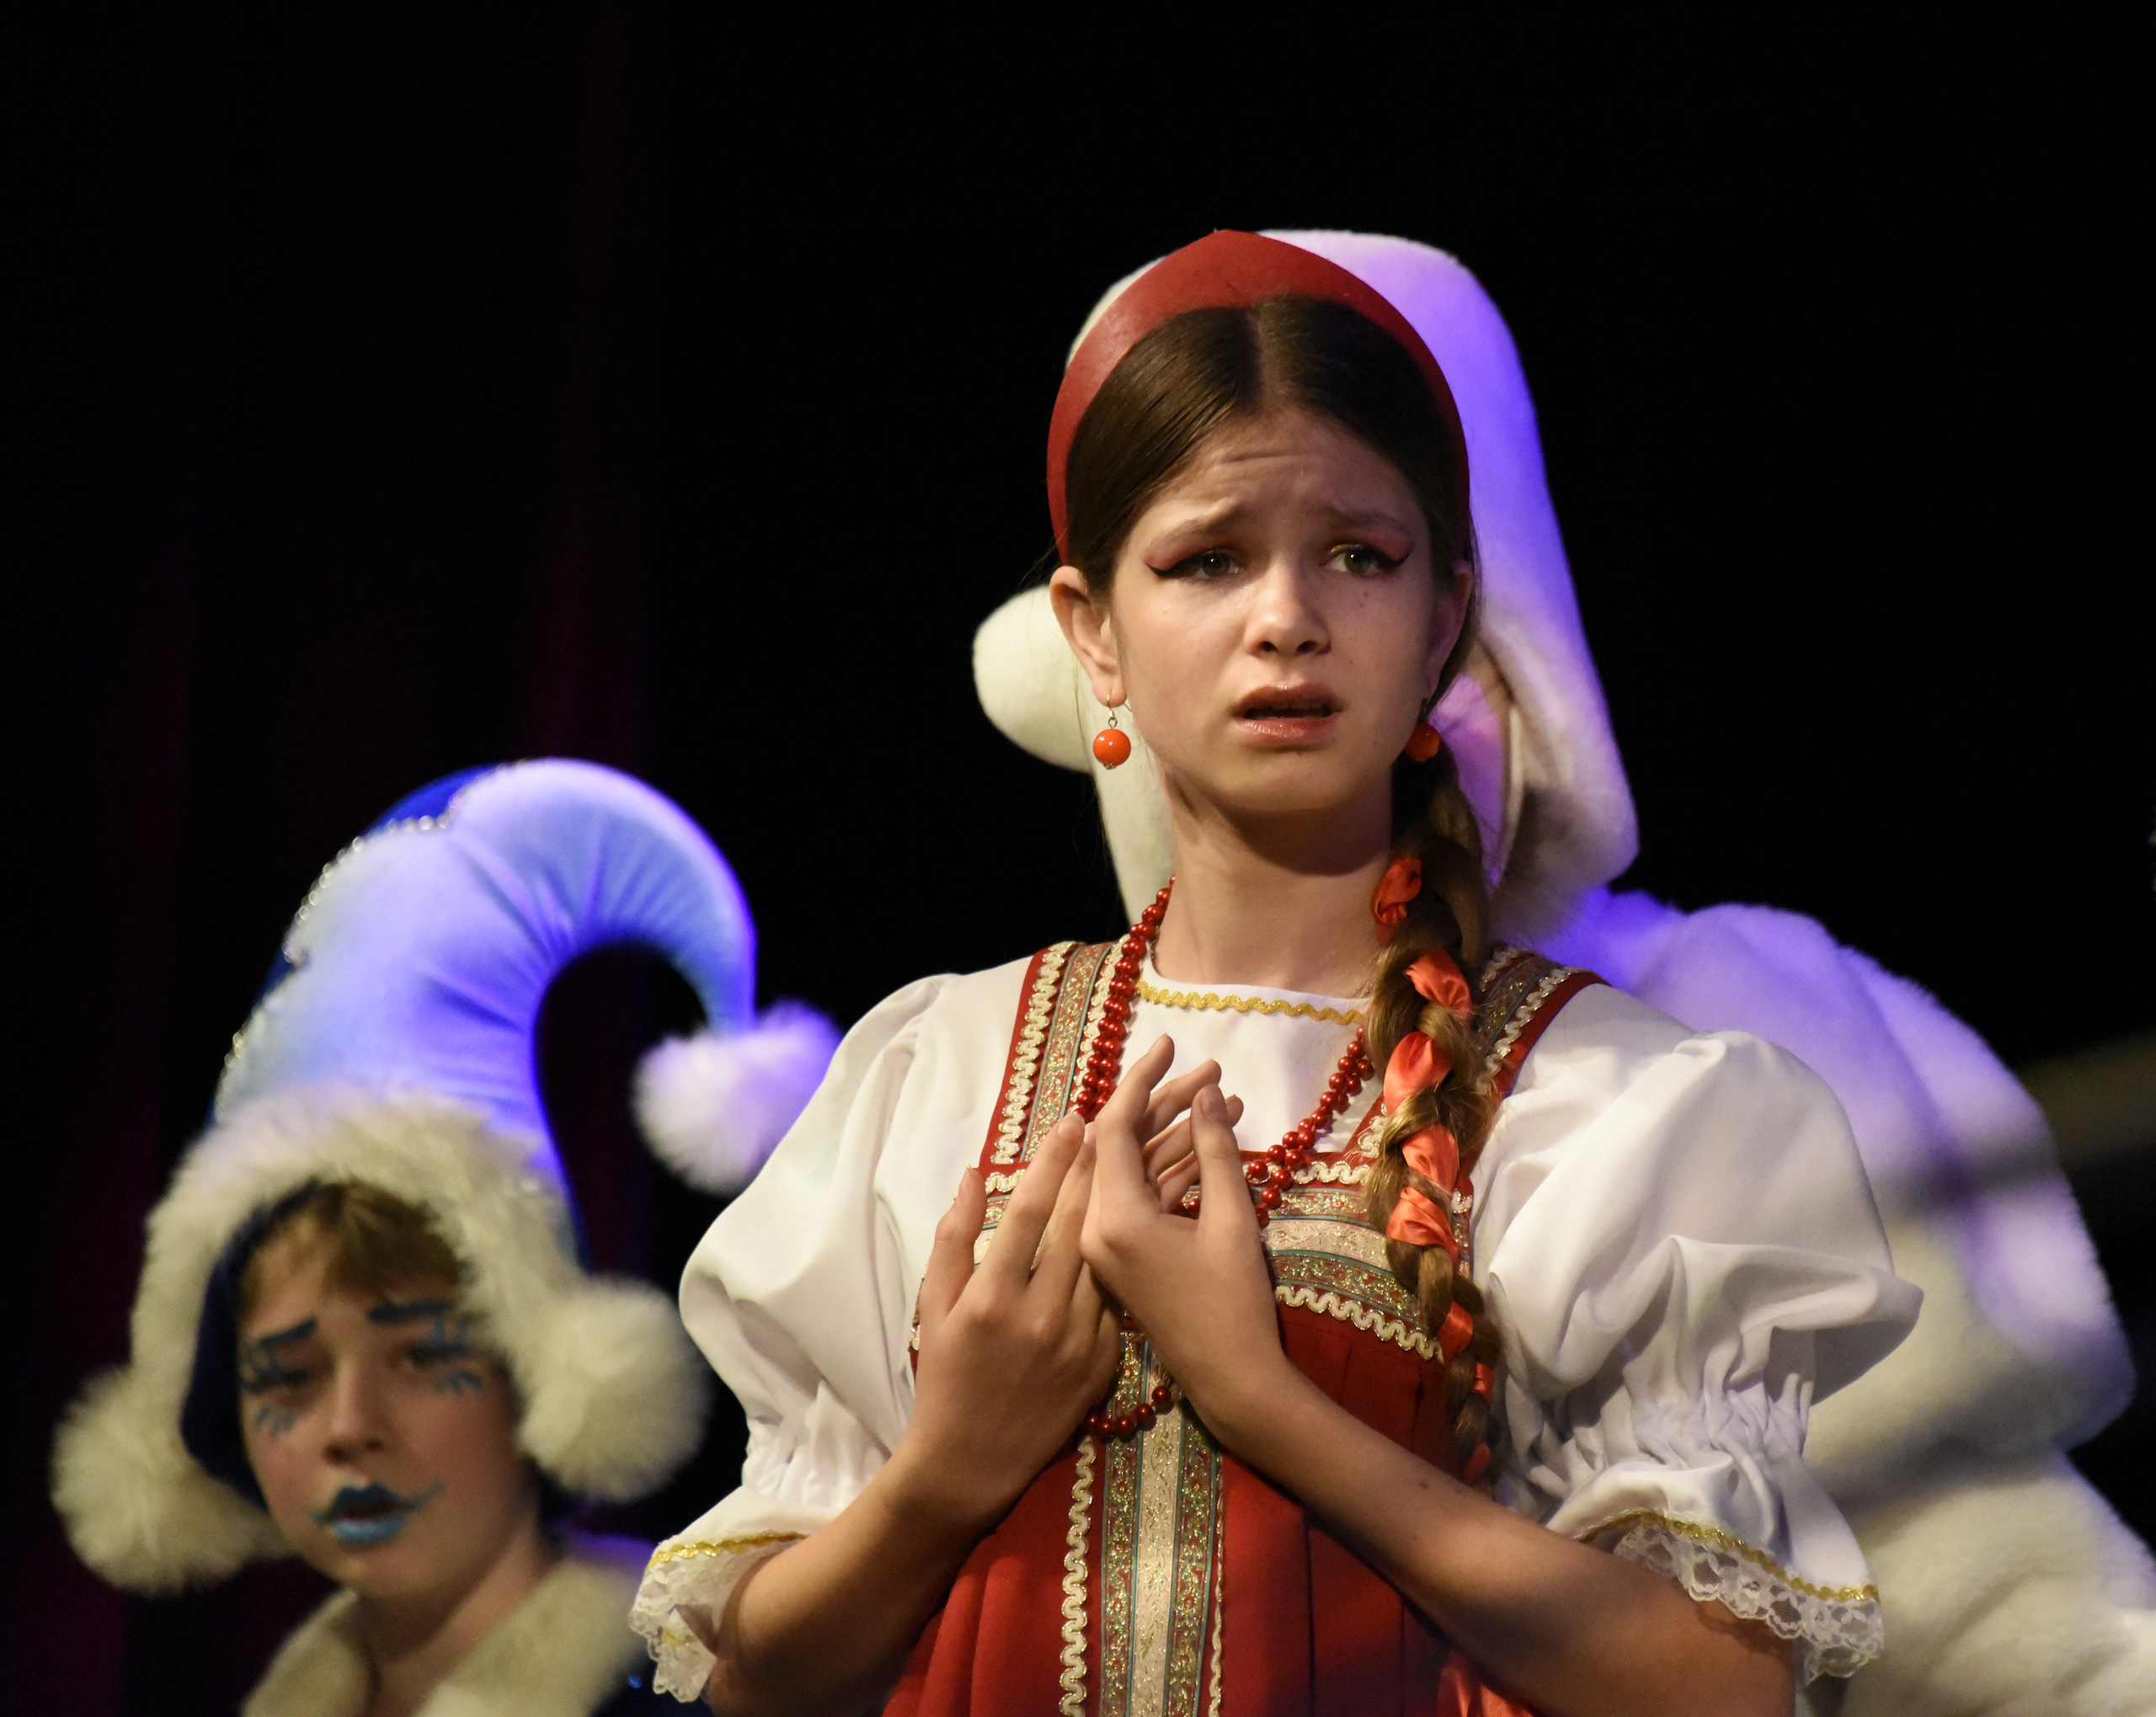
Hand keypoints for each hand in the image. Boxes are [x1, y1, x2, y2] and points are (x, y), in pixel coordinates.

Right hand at [894, 1119, 1121, 1530]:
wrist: (974, 1462)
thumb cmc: (946, 1377)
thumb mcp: (934, 1306)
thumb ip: (952, 1238)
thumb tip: (971, 1175)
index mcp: (994, 1298)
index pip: (1029, 1213)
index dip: (1053, 1163)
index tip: (1073, 1121)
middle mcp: (1042, 1317)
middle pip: (1079, 1226)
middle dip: (1100, 1169)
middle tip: (1124, 1122)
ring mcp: (1080, 1343)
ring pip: (1110, 1258)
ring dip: (1130, 1206)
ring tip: (1151, 1158)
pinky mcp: (1107, 1364)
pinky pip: (1120, 1300)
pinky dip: (1133, 1260)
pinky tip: (1152, 1225)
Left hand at [1080, 1037, 1289, 1433]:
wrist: (1232, 1384)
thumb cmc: (1235, 1306)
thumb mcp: (1232, 1222)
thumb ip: (1217, 1152)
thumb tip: (1206, 1093)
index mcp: (1112, 1220)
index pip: (1113, 1128)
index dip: (1142, 1079)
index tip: (1170, 1043)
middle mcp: (1096, 1230)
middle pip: (1120, 1144)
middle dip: (1166, 1102)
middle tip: (1211, 1070)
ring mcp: (1106, 1247)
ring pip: (1133, 1170)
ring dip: (1175, 1134)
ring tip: (1225, 1097)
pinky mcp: (1122, 1259)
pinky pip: (1139, 1199)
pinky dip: (1172, 1170)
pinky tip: (1212, 1141)